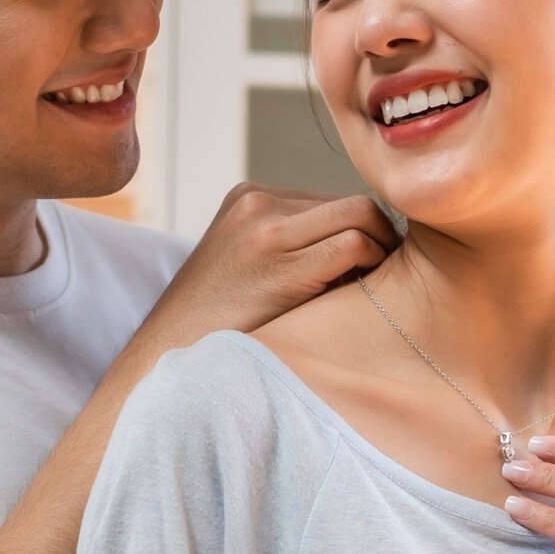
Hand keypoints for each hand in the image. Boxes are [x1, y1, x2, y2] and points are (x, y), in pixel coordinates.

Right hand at [138, 184, 397, 349]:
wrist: (169, 355)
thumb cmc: (222, 324)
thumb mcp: (251, 266)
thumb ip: (296, 244)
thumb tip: (372, 244)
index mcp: (251, 198)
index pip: (336, 200)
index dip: (366, 233)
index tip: (371, 269)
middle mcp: (257, 202)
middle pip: (355, 203)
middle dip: (382, 238)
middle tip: (384, 279)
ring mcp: (265, 228)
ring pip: (362, 217)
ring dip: (381, 252)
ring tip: (370, 291)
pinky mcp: (277, 262)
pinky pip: (354, 246)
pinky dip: (372, 267)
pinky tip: (361, 299)